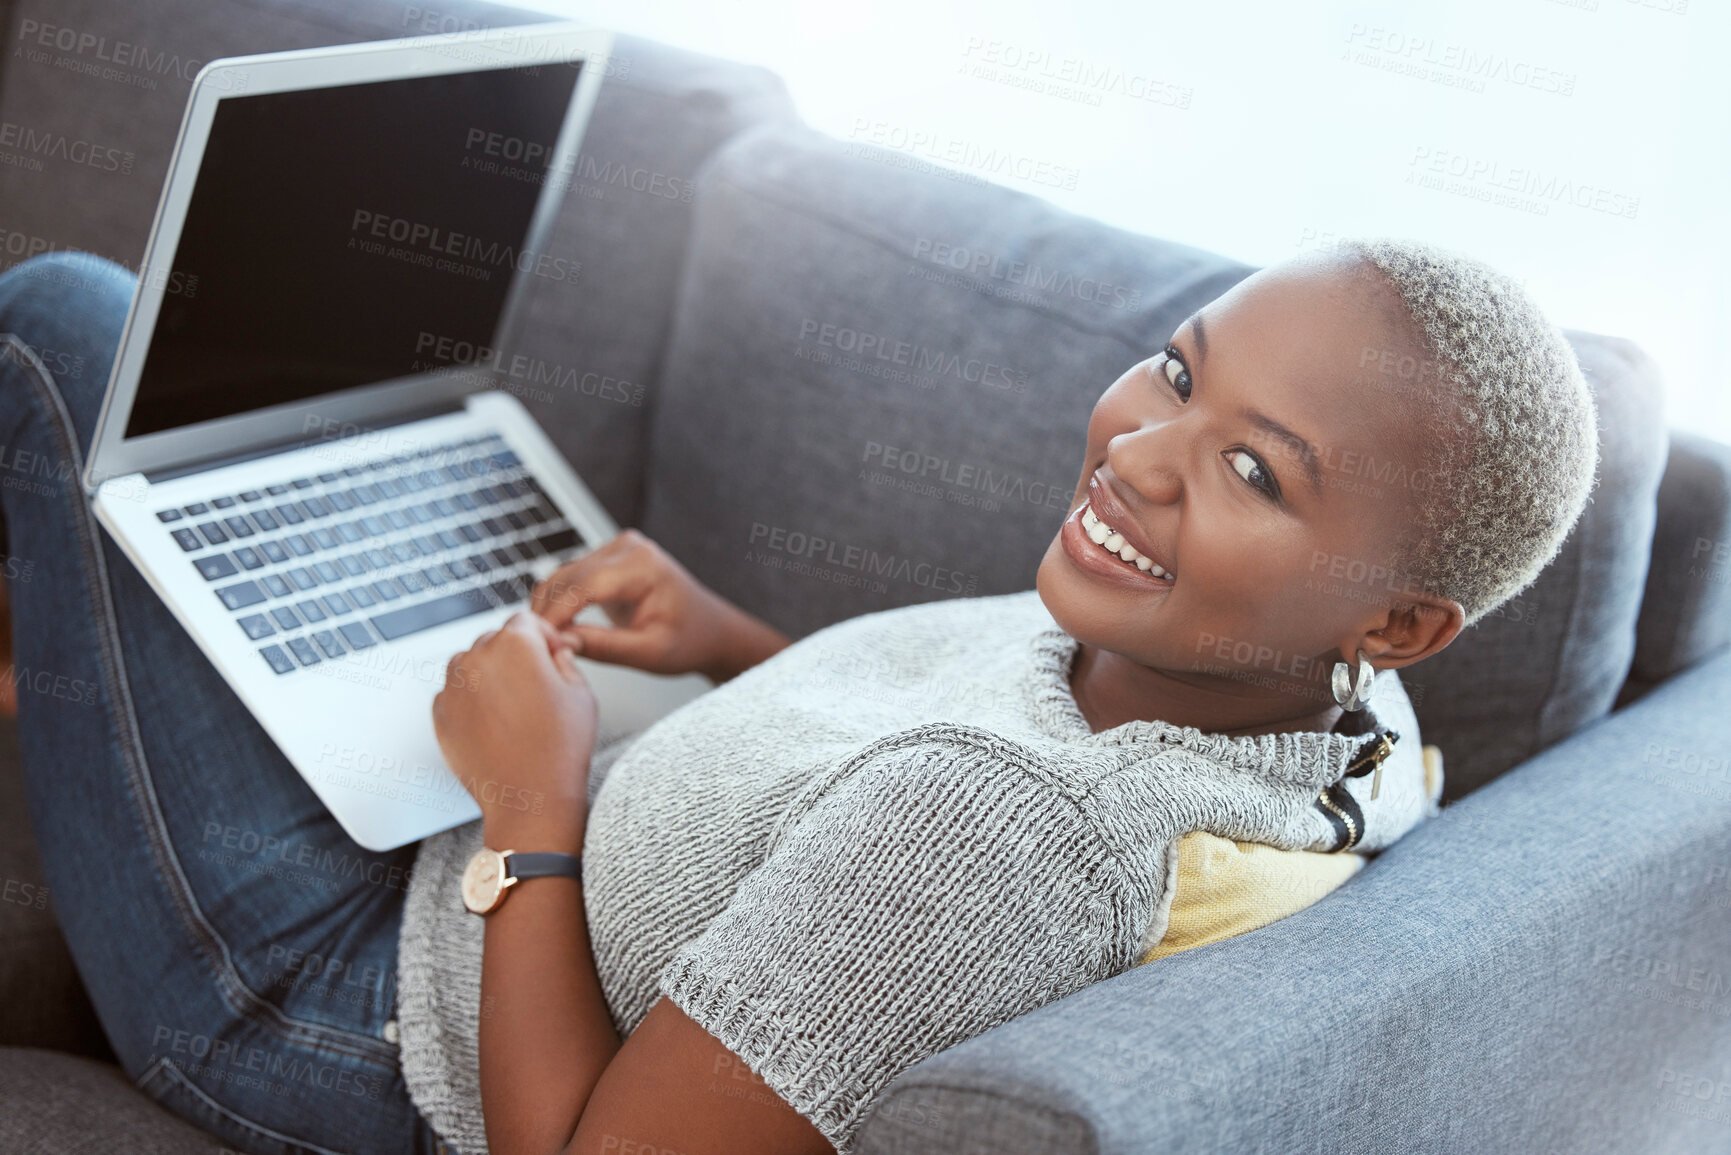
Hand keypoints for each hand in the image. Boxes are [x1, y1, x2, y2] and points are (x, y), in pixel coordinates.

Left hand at [433, 611, 595, 851]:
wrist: (530, 798)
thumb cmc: (560, 748)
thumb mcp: (582, 693)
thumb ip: (566, 660)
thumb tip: (555, 652)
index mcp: (515, 644)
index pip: (525, 620)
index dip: (543, 636)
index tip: (552, 654)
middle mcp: (477, 658)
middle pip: (495, 640)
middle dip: (515, 655)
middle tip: (536, 686)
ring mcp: (454, 686)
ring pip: (471, 664)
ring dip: (489, 675)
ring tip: (514, 706)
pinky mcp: (440, 713)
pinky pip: (455, 693)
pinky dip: (471, 701)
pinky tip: (495, 724)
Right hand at [529, 528, 789, 683]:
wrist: (710, 630)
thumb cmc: (689, 641)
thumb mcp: (650, 653)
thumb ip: (605, 647)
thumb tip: (560, 643)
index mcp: (643, 565)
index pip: (584, 585)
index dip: (555, 614)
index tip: (537, 642)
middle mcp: (627, 548)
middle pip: (567, 577)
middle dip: (547, 613)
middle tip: (534, 650)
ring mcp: (616, 550)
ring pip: (562, 577)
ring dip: (548, 608)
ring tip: (543, 644)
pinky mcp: (607, 560)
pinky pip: (571, 580)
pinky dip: (558, 604)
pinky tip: (555, 631)